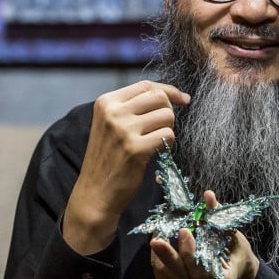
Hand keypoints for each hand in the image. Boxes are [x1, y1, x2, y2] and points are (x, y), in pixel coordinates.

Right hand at [63, 80, 189, 255]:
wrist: (95, 193)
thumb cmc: (109, 158)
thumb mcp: (111, 125)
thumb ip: (133, 107)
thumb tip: (173, 95)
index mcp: (106, 102)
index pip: (146, 85)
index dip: (169, 91)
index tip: (184, 100)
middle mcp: (113, 112)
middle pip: (159, 97)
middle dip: (169, 111)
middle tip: (163, 128)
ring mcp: (124, 130)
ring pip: (167, 115)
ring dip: (168, 129)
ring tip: (155, 141)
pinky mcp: (136, 149)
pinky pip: (168, 135)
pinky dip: (168, 144)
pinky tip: (155, 152)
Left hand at [150, 191, 259, 278]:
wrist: (234, 274)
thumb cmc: (234, 251)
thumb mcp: (231, 234)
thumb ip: (217, 217)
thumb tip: (207, 195)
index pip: (203, 271)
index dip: (191, 253)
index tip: (184, 230)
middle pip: (182, 275)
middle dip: (168, 255)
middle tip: (156, 238)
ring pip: (168, 276)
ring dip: (161, 254)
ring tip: (159, 234)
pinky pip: (162, 277)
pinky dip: (159, 260)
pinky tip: (160, 248)